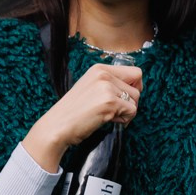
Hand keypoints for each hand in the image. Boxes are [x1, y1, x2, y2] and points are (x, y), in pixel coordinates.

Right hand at [23, 63, 142, 169]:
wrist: (57, 126)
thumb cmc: (74, 112)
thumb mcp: (92, 88)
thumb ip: (110, 83)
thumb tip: (137, 87)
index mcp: (99, 69)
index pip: (135, 72)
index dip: (135, 86)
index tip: (125, 97)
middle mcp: (104, 74)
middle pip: (138, 87)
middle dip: (131, 101)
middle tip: (115, 110)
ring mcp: (107, 87)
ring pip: (136, 100)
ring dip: (126, 112)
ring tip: (108, 115)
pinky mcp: (110, 102)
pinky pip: (132, 111)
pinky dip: (124, 120)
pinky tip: (108, 120)